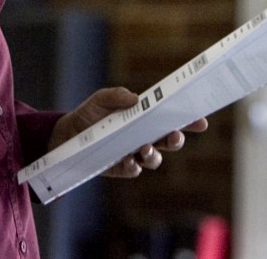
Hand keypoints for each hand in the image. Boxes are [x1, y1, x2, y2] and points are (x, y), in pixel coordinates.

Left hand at [48, 87, 208, 178]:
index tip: (200, 119)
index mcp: (144, 119)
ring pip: (154, 159)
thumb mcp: (100, 100)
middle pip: (168, 141)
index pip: (170, 120)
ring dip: (154, 155)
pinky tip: (129, 160)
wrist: (66, 134)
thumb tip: (135, 98)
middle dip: (176, 139)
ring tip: (145, 149)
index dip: (187, 120)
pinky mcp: (120, 168)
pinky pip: (134, 170)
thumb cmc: (89, 115)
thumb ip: (116, 96)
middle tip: (175, 135)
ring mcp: (133, 154)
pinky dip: (134, 166)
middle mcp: (143, 138)